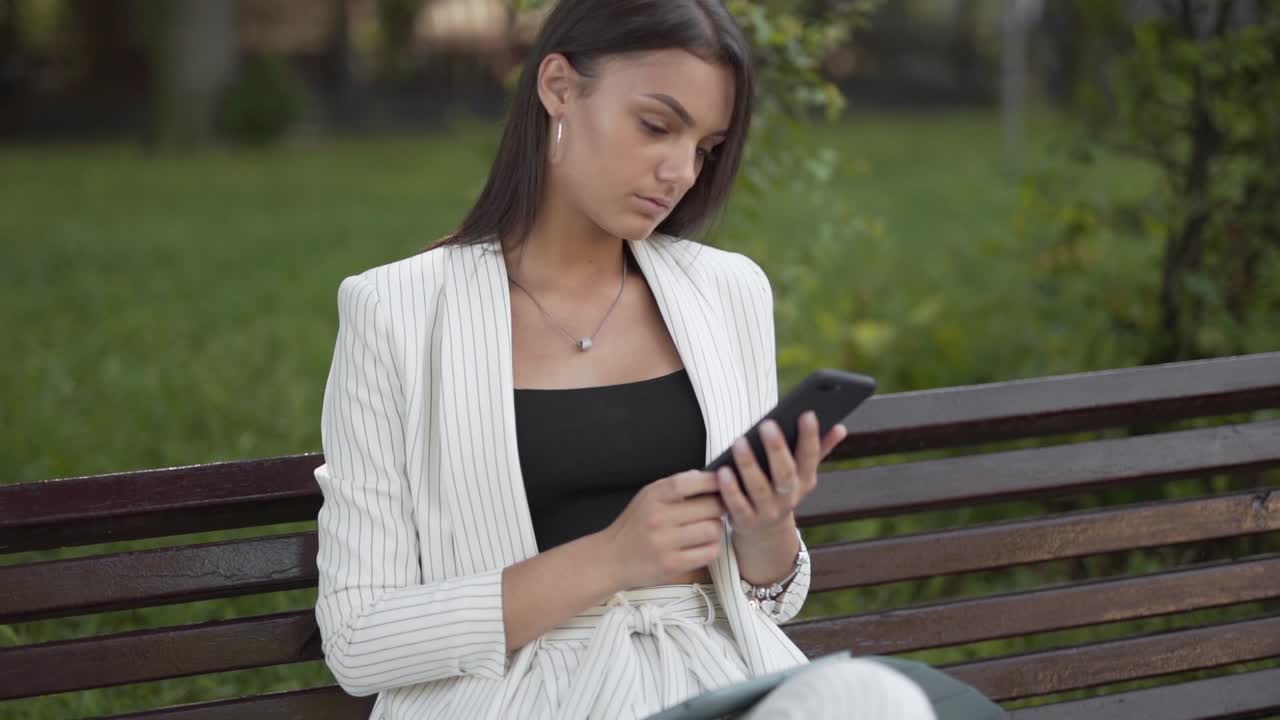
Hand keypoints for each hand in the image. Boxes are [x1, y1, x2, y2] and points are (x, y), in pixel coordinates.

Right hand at [600, 469, 726, 589]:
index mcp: (653, 497)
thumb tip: (707, 477)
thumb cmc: (633, 526)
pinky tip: (704, 545)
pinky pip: (708, 552)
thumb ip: (674, 486)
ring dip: (717, 529)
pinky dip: (712, 547)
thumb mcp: (646, 497)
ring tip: (709, 528)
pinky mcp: (672, 565)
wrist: (611, 558)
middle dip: (719, 507)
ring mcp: (665, 543)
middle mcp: (658, 518)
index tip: (723, 481)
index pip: (688, 482)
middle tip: (717, 510)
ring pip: (713, 529)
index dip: (711, 480)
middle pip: (709, 506)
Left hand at [716, 411, 847, 540]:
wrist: (766, 532)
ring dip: (749, 465)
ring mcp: (767, 511)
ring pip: (759, 488)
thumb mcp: (801, 473)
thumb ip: (818, 449)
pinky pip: (737, 505)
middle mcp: (789, 497)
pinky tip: (722, 471)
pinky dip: (730, 489)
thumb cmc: (781, 488)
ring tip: (739, 442)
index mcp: (804, 480)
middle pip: (785, 473)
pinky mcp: (746, 521)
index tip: (808, 413)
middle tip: (766, 424)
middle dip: (777, 448)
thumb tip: (840, 427)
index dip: (810, 436)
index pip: (810, 457)